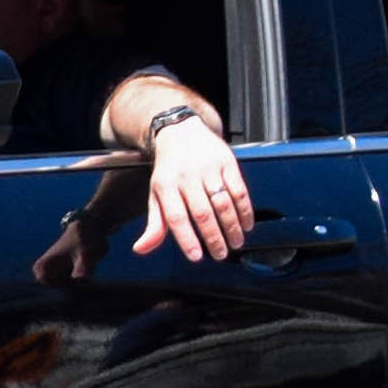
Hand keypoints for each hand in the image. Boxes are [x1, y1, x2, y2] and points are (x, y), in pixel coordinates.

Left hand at [130, 114, 249, 261]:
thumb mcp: (156, 194)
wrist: (181, 131)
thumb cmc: (169, 170)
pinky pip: (239, 190)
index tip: (196, 256)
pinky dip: (245, 210)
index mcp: (166, 185)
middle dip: (214, 237)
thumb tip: (142, 248)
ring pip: (223, 203)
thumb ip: (154, 224)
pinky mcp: (227, 162)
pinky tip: (246, 224)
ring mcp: (208, 168)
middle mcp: (187, 176)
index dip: (187, 238)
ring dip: (232, 227)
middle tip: (220, 254)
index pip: (176, 217)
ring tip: (235, 243)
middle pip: (202, 212)